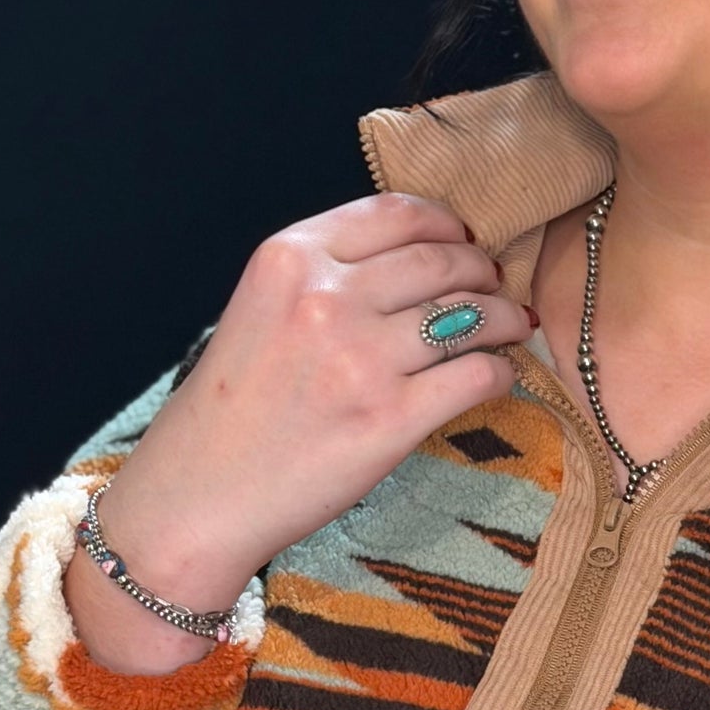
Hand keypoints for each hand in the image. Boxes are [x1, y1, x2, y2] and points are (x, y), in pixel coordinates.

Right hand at [63, 191, 531, 672]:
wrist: (198, 497)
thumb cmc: (229, 410)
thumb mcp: (257, 308)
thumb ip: (324, 276)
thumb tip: (416, 261)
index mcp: (290, 258)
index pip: (396, 212)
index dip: (446, 224)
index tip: (463, 241)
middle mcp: (327, 298)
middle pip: (442, 259)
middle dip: (482, 270)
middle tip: (494, 288)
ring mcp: (363, 359)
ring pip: (471, 313)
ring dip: (504, 317)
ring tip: (512, 325)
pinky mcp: (392, 419)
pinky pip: (478, 375)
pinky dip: (500, 371)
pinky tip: (497, 375)